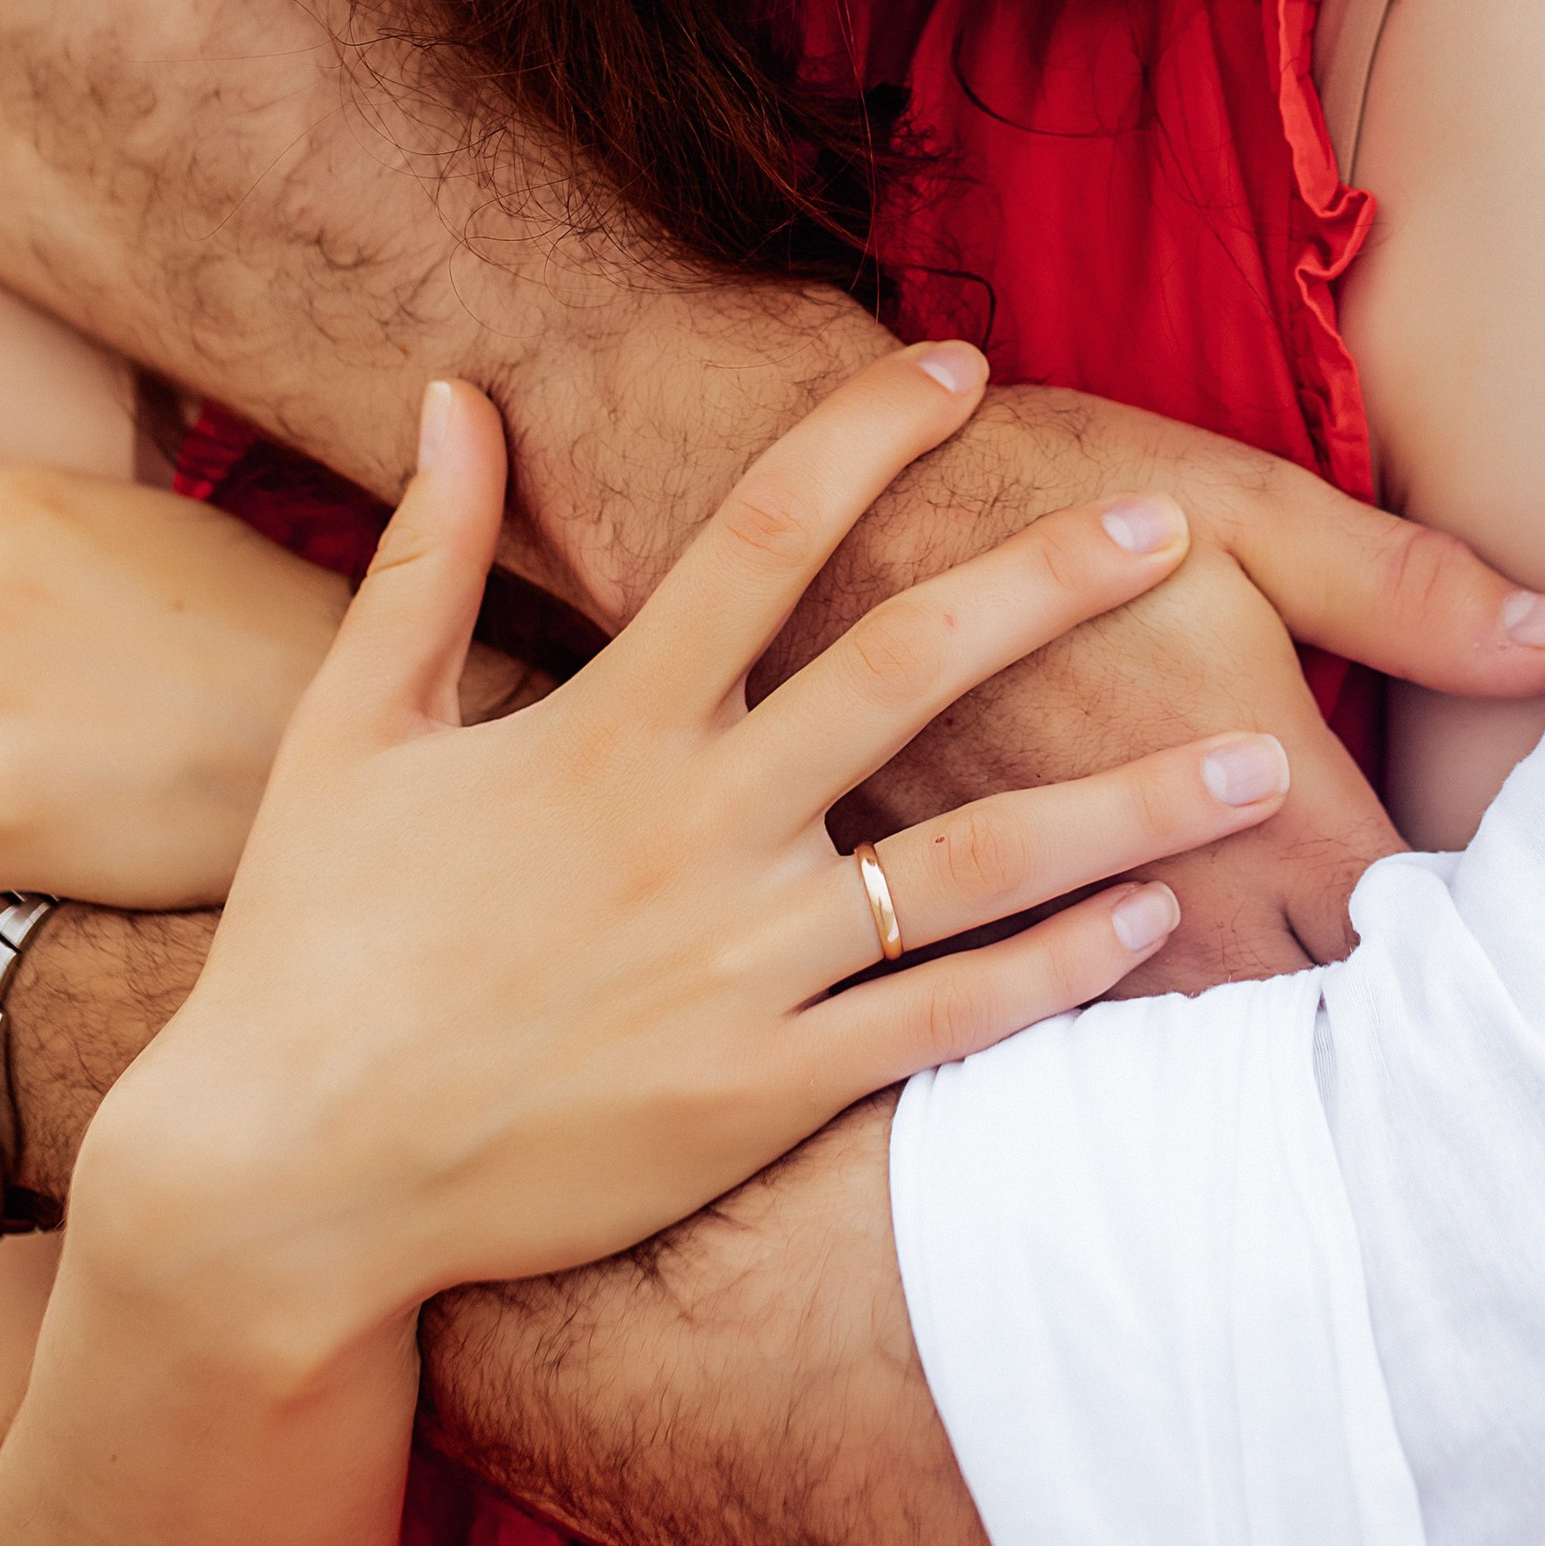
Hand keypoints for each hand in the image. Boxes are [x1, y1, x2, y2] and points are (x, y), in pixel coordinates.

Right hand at [69, 346, 1296, 1356]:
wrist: (286, 1180)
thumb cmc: (317, 938)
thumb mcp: (349, 728)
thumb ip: (424, 555)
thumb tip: (459, 390)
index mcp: (608, 727)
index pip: (759, 535)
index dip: (866, 437)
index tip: (963, 365)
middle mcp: (695, 834)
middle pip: (909, 674)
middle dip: (1050, 584)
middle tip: (1170, 522)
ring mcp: (741, 971)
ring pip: (975, 869)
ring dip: (1129, 809)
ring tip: (1258, 763)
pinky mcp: (762, 1096)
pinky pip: (942, 1023)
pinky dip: (1057, 971)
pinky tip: (1155, 920)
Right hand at [779, 384, 1544, 989]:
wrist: (819, 524)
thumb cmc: (1045, 492)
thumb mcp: (1249, 511)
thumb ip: (1413, 595)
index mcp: (1272, 804)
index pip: (1418, 936)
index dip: (1486, 949)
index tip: (1538, 947)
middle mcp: (1184, 898)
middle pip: (1324, 1016)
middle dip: (1390, 1018)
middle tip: (1467, 1019)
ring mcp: (1077, 937)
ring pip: (1209, 1048)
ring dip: (1270, 1046)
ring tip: (1347, 1054)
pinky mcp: (986, 943)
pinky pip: (1093, 1034)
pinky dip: (1147, 1048)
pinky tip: (1185, 1035)